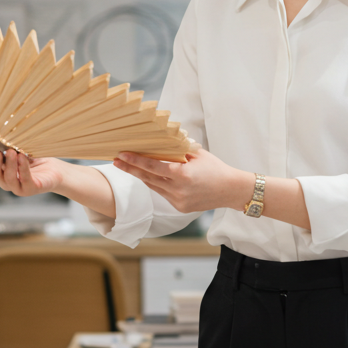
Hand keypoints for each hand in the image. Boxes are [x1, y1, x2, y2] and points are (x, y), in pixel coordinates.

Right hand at [0, 146, 65, 196]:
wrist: (54, 170)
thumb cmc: (35, 158)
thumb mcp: (19, 148)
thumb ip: (8, 143)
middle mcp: (5, 181)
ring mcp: (17, 187)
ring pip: (8, 178)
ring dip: (9, 165)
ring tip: (12, 152)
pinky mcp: (30, 189)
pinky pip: (24, 179)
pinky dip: (22, 168)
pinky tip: (23, 158)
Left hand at [112, 148, 250, 213]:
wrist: (230, 190)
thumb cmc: (216, 168)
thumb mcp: (198, 153)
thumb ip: (179, 149)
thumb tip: (162, 140)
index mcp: (182, 175)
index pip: (152, 167)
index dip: (135, 161)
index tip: (121, 155)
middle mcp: (177, 190)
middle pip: (147, 178)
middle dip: (131, 169)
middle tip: (116, 161)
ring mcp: (178, 201)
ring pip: (153, 187)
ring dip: (141, 177)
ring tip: (129, 167)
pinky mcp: (180, 207)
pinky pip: (163, 194)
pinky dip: (156, 184)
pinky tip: (149, 177)